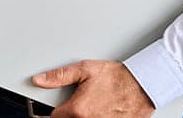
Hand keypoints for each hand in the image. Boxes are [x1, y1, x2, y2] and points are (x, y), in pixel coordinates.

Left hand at [32, 60, 153, 117]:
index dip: (56, 109)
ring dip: (84, 117)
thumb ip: (59, 76)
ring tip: (93, 105)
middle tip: (81, 102)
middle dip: (71, 113)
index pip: (55, 117)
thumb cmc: (117, 77)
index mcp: (78, 109)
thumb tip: (40, 80)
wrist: (142, 84)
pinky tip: (102, 110)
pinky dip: (97, 117)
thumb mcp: (85, 69)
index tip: (61, 104)